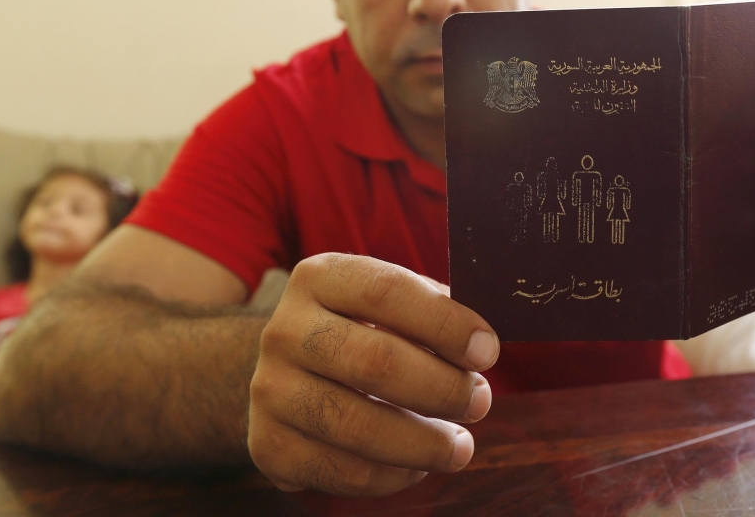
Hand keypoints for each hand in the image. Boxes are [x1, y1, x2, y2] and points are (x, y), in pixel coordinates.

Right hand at [248, 254, 498, 494]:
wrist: (281, 368)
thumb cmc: (357, 329)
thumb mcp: (385, 301)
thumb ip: (432, 310)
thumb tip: (482, 345)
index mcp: (320, 278)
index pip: (387, 292)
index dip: (445, 323)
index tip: (488, 351)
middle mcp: (284, 329)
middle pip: (375, 362)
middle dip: (441, 388)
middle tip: (479, 402)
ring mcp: (269, 388)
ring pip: (356, 425)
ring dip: (421, 443)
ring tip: (459, 446)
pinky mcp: (266, 444)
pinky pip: (338, 469)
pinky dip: (389, 476)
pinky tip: (416, 466)